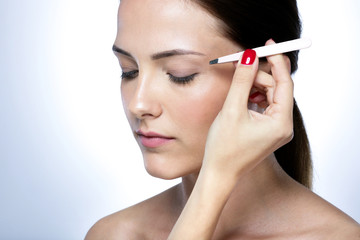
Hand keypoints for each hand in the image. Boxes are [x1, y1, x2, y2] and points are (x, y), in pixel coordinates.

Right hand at [168, 40, 294, 239]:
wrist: (218, 173)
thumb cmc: (224, 148)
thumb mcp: (232, 110)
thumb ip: (243, 80)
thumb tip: (250, 56)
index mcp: (280, 123)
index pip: (284, 83)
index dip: (276, 62)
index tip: (267, 45)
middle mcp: (283, 126)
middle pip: (277, 88)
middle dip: (260, 74)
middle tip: (241, 64)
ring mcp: (276, 129)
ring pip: (270, 95)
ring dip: (255, 84)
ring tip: (238, 81)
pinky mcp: (267, 130)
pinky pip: (265, 105)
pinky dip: (254, 95)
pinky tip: (242, 94)